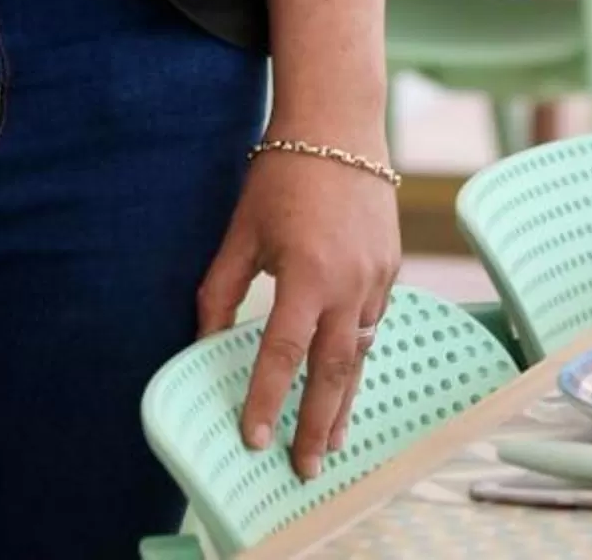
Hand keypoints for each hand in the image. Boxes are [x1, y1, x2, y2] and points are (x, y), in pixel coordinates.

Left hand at [196, 151, 400, 481]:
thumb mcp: (242, 231)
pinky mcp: (391, 268)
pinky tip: (344, 375)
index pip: (282, 355)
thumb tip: (201, 342)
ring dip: (342, 400)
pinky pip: (372, 323)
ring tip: (328, 441)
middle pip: (332, 373)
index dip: (266, 401)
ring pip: (358, 354)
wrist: (339, 123)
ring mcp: (376, 278)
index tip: (253, 439)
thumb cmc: (283, 172)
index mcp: (306, 275)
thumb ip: (222, 290)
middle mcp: (348, 284)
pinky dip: (357, 354)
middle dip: (316, 425)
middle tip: (303, 467)